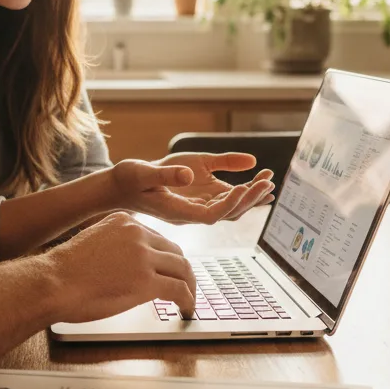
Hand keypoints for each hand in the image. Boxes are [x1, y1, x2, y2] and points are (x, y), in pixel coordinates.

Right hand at [43, 212, 195, 321]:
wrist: (53, 282)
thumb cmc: (64, 270)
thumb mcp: (93, 242)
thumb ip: (114, 245)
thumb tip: (126, 265)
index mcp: (124, 221)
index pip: (157, 238)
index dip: (165, 258)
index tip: (168, 270)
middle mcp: (137, 233)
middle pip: (175, 251)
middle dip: (182, 271)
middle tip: (184, 286)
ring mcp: (143, 256)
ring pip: (182, 269)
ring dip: (189, 286)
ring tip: (189, 301)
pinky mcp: (147, 281)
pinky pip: (179, 289)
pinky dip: (188, 300)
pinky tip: (186, 309)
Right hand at [106, 154, 273, 224]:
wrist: (121, 186)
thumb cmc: (129, 179)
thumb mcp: (144, 172)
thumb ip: (167, 174)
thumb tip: (189, 175)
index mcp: (178, 211)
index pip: (211, 215)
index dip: (230, 205)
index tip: (243, 187)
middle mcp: (190, 212)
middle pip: (227, 213)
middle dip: (249, 198)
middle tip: (267, 181)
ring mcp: (195, 206)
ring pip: (229, 207)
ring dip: (250, 196)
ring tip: (268, 180)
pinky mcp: (198, 197)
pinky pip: (225, 199)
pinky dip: (243, 192)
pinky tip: (258, 182)